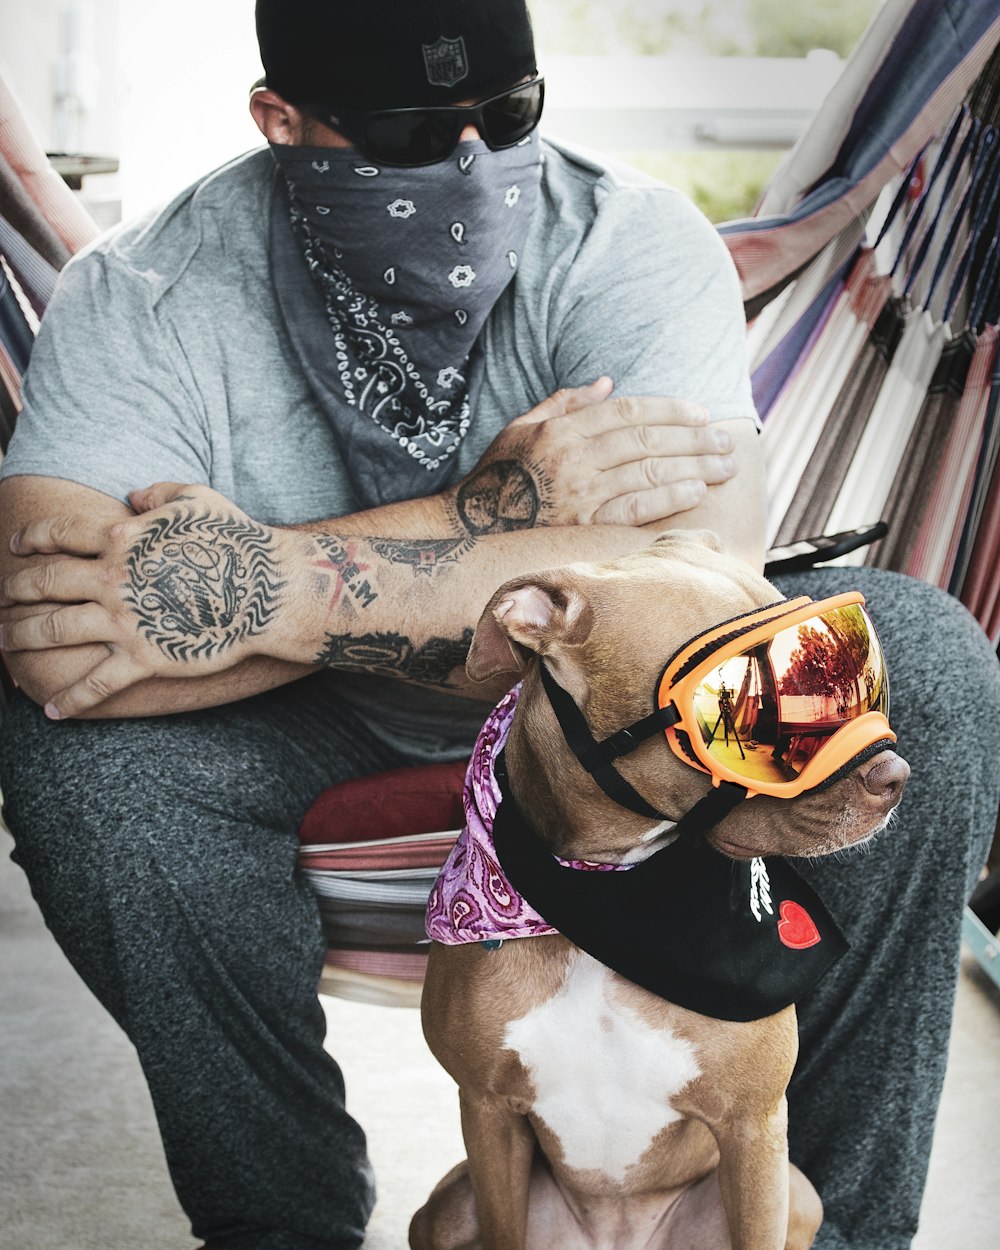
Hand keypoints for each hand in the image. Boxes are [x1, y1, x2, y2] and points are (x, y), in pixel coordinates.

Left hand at [0, 483, 298, 717]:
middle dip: (13, 590)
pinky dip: (71, 699)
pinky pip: (96, 684)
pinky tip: (52, 710)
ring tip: (3, 643)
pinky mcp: (144, 659)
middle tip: (0, 599)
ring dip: (21, 637)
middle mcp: (112, 580)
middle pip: (44, 584)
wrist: (267, 592)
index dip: (31, 539)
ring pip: (54, 630)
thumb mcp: (197, 499)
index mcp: (121, 539)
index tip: (16, 547)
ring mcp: (124, 622)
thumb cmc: (239, 542)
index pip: (58, 535)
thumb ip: (157, 493)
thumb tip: (131, 496)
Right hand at [455, 379, 736, 530]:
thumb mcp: (523, 426)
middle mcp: (574, 459)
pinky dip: (668, 498)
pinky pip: (635, 510)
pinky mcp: (584, 529)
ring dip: (693, 468)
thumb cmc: (500, 473)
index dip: (670, 410)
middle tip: (727, 441)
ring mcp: (580, 495)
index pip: (628, 412)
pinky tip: (695, 492)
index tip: (701, 413)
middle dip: (694, 439)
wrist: (470, 527)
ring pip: (648, 473)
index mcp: (562, 429)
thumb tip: (608, 383)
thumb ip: (566, 402)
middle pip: (647, 441)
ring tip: (724, 467)